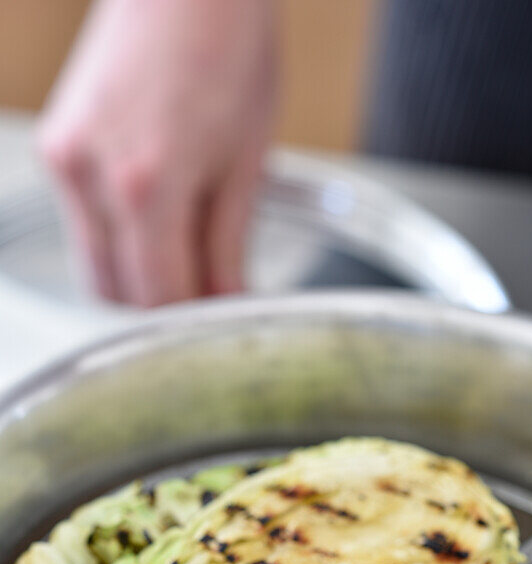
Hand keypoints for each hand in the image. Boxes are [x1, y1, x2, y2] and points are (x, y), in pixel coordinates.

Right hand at [37, 0, 275, 305]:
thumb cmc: (227, 50)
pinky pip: (85, 225)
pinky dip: (120, 238)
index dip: (197, 319)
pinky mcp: (58, 147)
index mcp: (147, 186)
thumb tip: (230, 305)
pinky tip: (157, 213)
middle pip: (119, 293)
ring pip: (96, 265)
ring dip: (139, 276)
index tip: (226, 319)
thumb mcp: (247, 161)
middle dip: (167, 303)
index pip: (161, 298)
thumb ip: (228, 246)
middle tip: (212, 288)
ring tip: (187, 247)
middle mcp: (93, 177)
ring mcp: (66, 161)